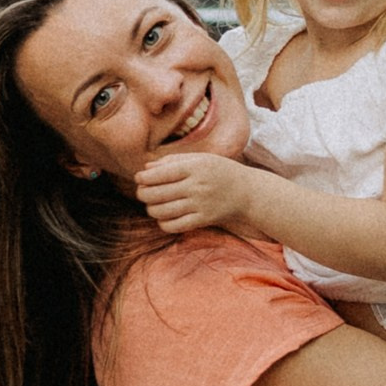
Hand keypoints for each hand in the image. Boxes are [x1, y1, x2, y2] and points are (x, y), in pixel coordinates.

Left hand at [134, 151, 257, 234]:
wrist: (247, 192)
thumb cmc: (220, 171)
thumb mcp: (200, 158)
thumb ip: (172, 161)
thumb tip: (146, 168)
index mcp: (194, 167)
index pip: (159, 174)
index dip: (143, 178)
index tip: (138, 178)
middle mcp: (196, 186)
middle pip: (156, 194)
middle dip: (143, 194)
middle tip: (143, 192)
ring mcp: (200, 205)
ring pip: (162, 211)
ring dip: (151, 209)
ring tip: (153, 205)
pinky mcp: (203, 220)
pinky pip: (174, 226)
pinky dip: (163, 223)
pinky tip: (165, 217)